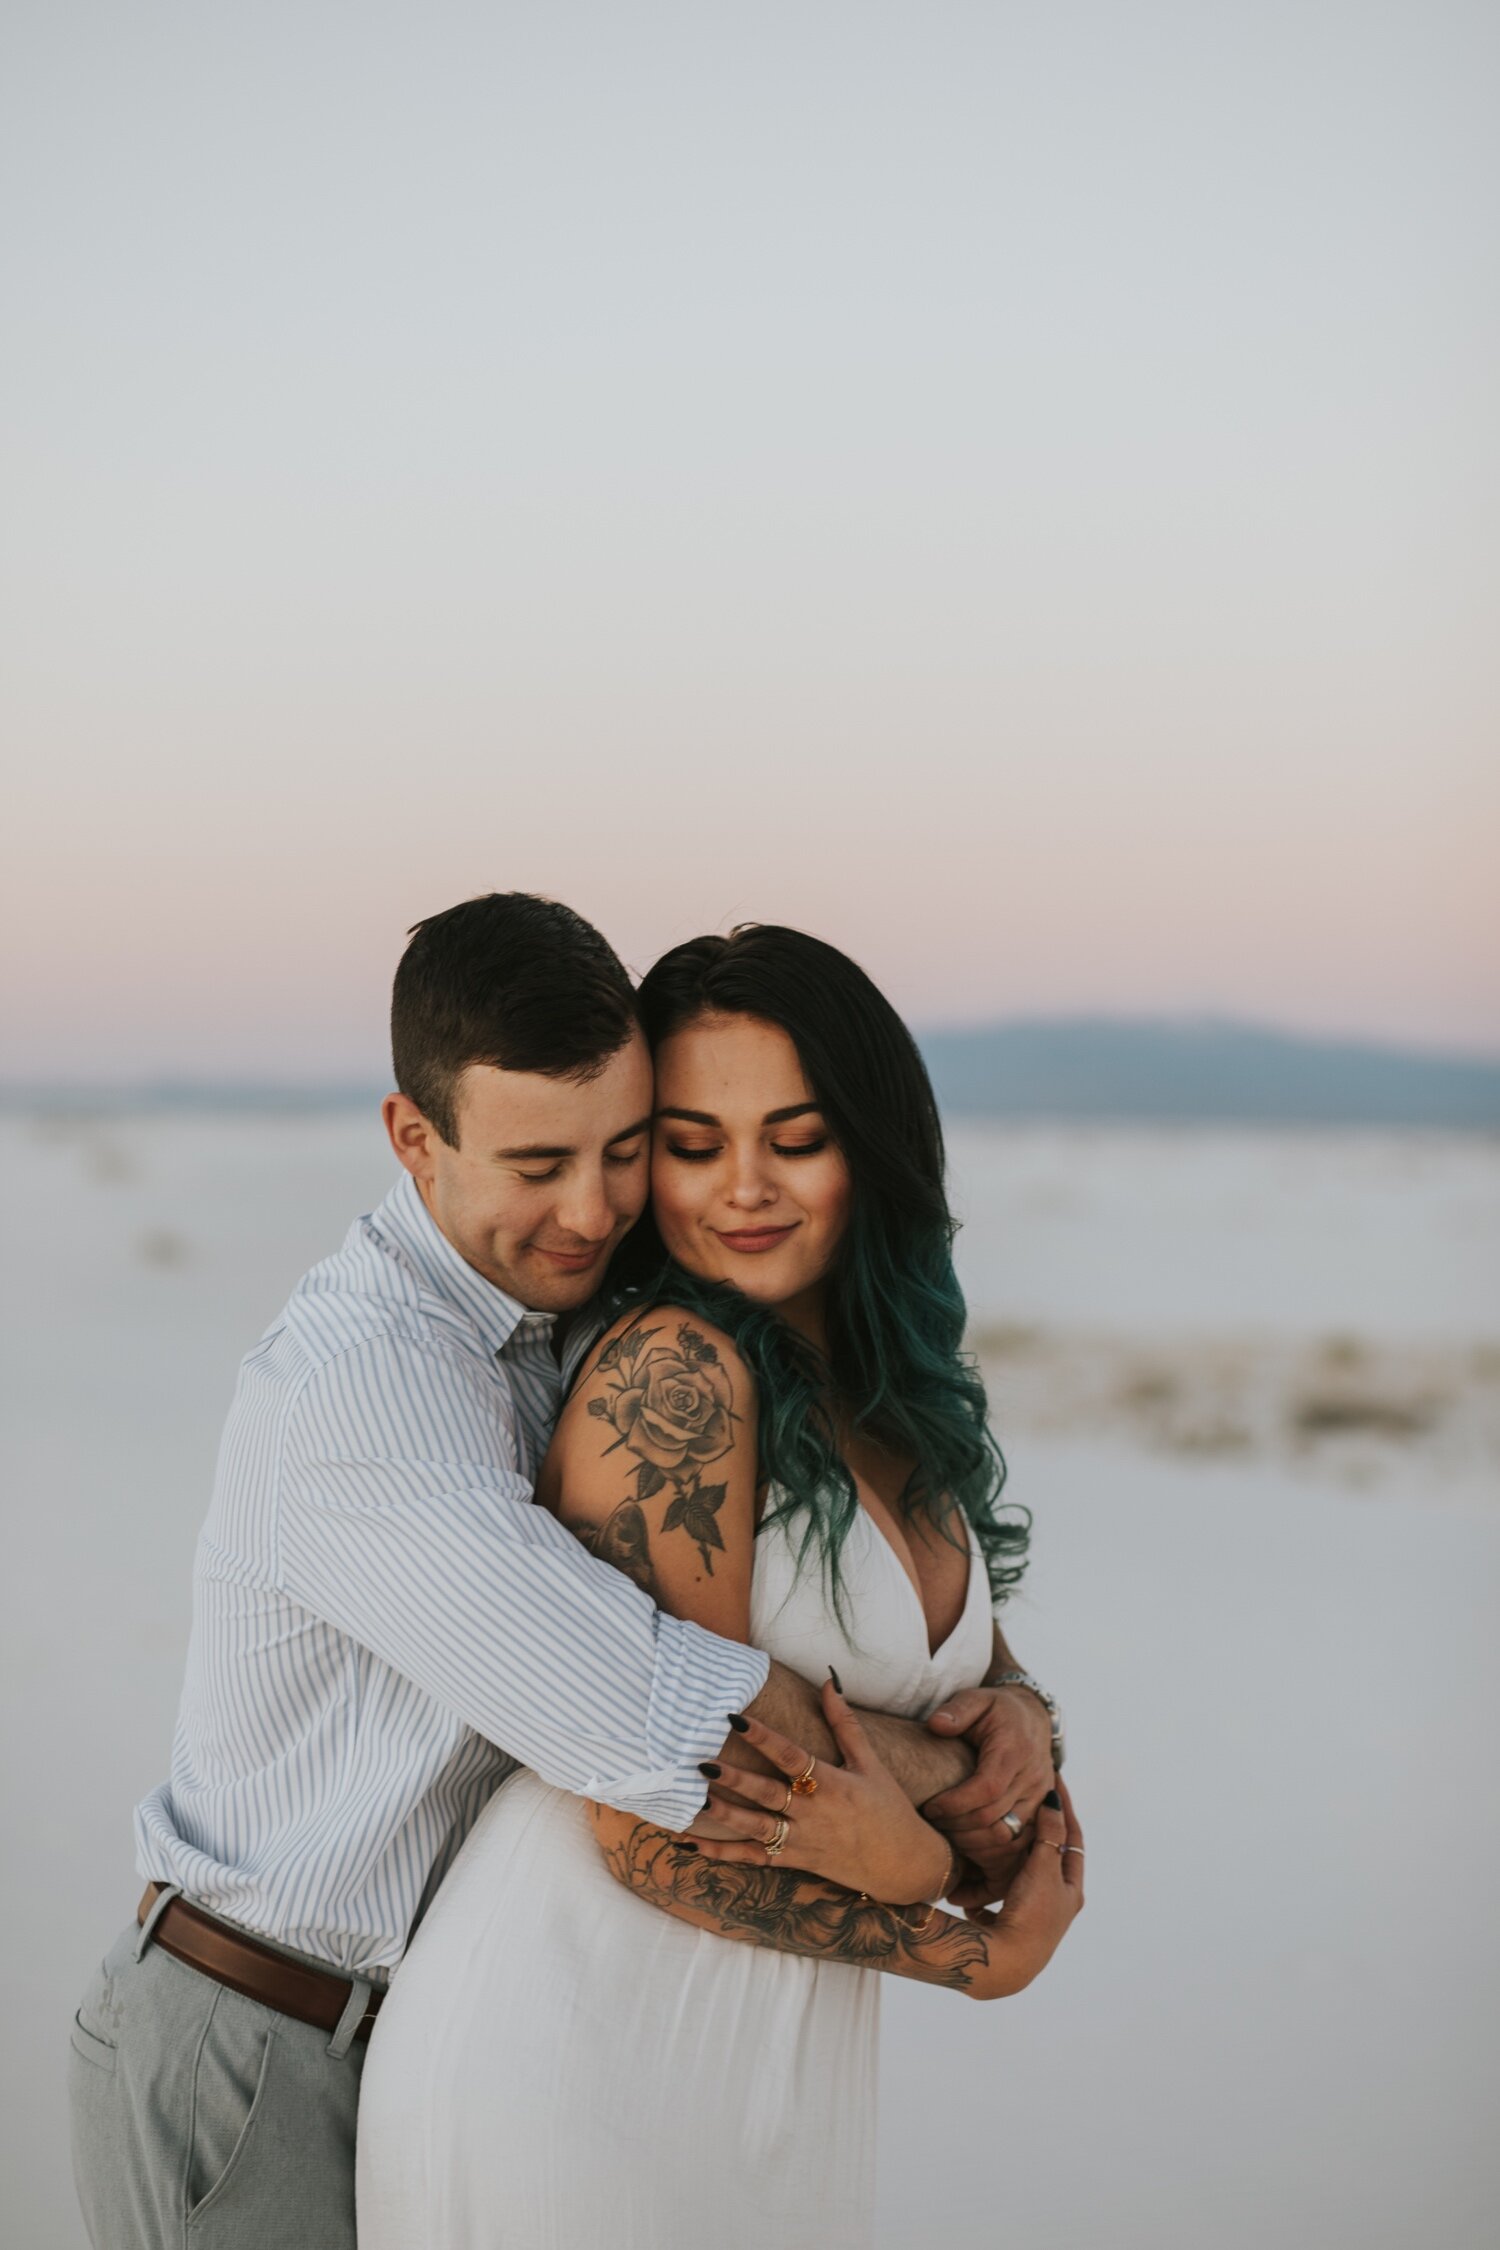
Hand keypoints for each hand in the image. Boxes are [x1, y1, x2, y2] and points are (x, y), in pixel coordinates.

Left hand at [689, 1673, 950, 1903]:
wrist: (904, 1864)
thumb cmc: (888, 1807)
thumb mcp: (871, 1763)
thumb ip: (845, 1723)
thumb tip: (828, 1681)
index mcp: (833, 1784)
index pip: (791, 1756)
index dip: (763, 1737)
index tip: (734, 1718)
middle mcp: (814, 1813)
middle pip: (768, 1794)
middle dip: (735, 1780)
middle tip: (703, 1764)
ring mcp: (803, 1840)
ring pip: (757, 1829)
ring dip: (726, 1815)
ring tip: (696, 1800)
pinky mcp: (795, 1861)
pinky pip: (754, 1859)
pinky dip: (723, 1853)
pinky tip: (692, 1844)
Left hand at [921, 1683, 1056, 1905]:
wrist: (1032, 1718)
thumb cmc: (996, 1710)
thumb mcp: (977, 1698)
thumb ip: (957, 1710)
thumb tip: (936, 1724)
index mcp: (1015, 1751)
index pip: (986, 1789)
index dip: (955, 1804)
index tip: (929, 1807)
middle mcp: (1033, 1778)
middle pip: (994, 1817)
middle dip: (957, 1826)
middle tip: (931, 1823)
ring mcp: (1040, 1798)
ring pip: (1007, 1836)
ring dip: (972, 1843)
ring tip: (946, 1835)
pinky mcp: (1041, 1813)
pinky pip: (1017, 1843)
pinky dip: (990, 1851)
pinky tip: (967, 1845)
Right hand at [972, 1777, 1084, 1997]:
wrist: (1006, 1962)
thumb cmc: (1031, 1912)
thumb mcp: (1043, 1868)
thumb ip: (1049, 1835)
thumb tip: (1054, 1802)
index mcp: (1071, 1891)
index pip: (1073, 1839)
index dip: (1064, 1809)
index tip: (1055, 1781)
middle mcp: (1055, 1906)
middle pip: (1045, 1860)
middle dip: (1033, 1834)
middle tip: (1021, 1803)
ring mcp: (1031, 1918)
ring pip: (1017, 1879)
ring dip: (1004, 1861)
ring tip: (990, 1838)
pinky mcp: (1006, 1929)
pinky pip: (995, 1901)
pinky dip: (984, 1889)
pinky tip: (970, 1882)